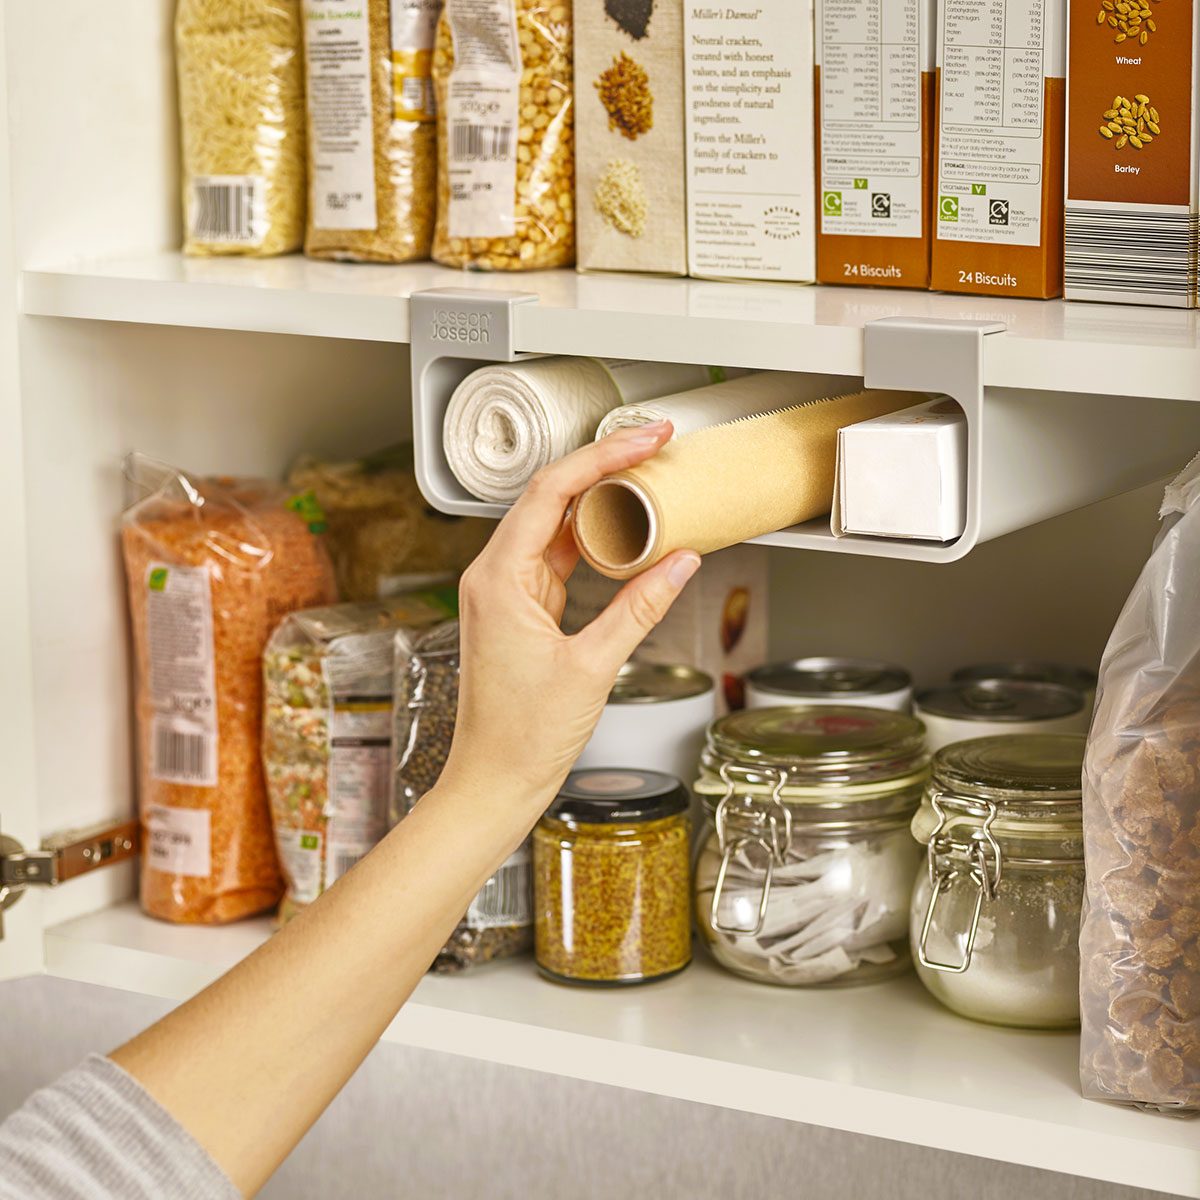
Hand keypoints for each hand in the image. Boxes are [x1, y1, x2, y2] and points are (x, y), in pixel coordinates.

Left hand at [442, 420, 701, 811]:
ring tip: (647, 479)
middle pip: (550, 497)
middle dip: (603, 467)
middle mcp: (493, 576)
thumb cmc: (521, 737)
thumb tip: (681, 562)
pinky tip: (624, 530)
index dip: (601, 458)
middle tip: (652, 445)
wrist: (494, 781)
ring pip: (554, 524)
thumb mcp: (593, 667)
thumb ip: (640, 608)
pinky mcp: (520, 609)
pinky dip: (592, 539)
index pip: (550, 492)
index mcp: (497, 579)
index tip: (643, 440)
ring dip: (599, 501)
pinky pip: (558, 557)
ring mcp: (505, 591)